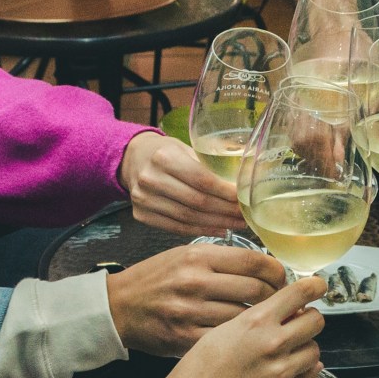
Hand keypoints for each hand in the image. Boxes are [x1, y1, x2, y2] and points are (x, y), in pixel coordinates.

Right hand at [106, 244, 285, 356]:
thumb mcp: (184, 255)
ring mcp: (190, 313)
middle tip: (283, 305)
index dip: (277, 272)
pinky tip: (248, 340)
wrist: (117, 307)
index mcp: (198, 257)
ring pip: (246, 319)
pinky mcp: (185, 339)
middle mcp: (195, 283)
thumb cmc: (154, 279)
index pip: (255, 261)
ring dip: (265, 324)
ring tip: (270, 324)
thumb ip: (221, 257)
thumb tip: (266, 264)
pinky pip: (227, 341)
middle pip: (257, 291)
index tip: (283, 279)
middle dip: (278, 300)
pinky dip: (243, 341)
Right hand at [120, 132, 242, 237]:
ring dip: (216, 224)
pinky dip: (199, 230)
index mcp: (164, 157)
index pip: (203, 180)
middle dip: (226, 212)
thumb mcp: (186, 147)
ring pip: (188, 218)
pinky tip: (217, 230)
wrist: (133, 159)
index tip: (245, 199)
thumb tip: (246, 177)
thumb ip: (211, 162)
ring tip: (235, 224)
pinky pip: (176, 227)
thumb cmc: (166, 152)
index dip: (226, 193)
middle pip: (197, 202)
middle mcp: (150, 179)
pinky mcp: (141, 215)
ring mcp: (143, 199)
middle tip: (245, 216)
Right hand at [160, 274, 329, 377]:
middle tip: (300, 323)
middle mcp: (272, 343)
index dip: (314, 286)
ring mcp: (280, 371)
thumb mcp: (224, 328)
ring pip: (315, 350)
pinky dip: (302, 370)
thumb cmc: (201, 366)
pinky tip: (287, 369)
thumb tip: (286, 311)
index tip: (318, 286)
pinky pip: (309, 375)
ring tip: (287, 351)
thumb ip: (257, 318)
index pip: (299, 293)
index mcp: (256, 321)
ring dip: (305, 347)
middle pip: (316, 321)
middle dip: (309, 319)